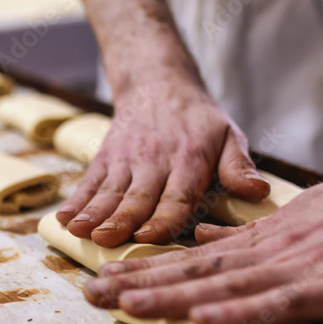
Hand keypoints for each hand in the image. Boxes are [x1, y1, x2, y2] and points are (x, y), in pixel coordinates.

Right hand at [57, 76, 268, 247]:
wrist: (157, 83)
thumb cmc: (198, 119)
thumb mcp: (229, 135)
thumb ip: (238, 167)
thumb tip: (259, 192)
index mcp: (188, 160)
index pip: (177, 195)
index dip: (163, 217)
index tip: (149, 236)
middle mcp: (154, 161)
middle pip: (137, 196)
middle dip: (121, 219)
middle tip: (106, 240)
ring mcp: (125, 160)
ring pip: (109, 191)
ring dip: (93, 213)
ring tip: (79, 231)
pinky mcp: (105, 159)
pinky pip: (89, 182)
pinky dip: (76, 201)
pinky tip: (63, 219)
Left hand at [82, 149, 322, 323]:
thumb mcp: (293, 224)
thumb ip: (246, 237)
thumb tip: (202, 241)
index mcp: (258, 242)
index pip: (191, 259)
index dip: (146, 272)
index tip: (105, 282)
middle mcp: (267, 254)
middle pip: (193, 271)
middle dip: (139, 284)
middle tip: (90, 294)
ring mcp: (296, 268)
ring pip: (223, 285)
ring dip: (172, 296)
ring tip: (126, 304)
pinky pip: (277, 301)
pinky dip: (238, 311)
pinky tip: (202, 317)